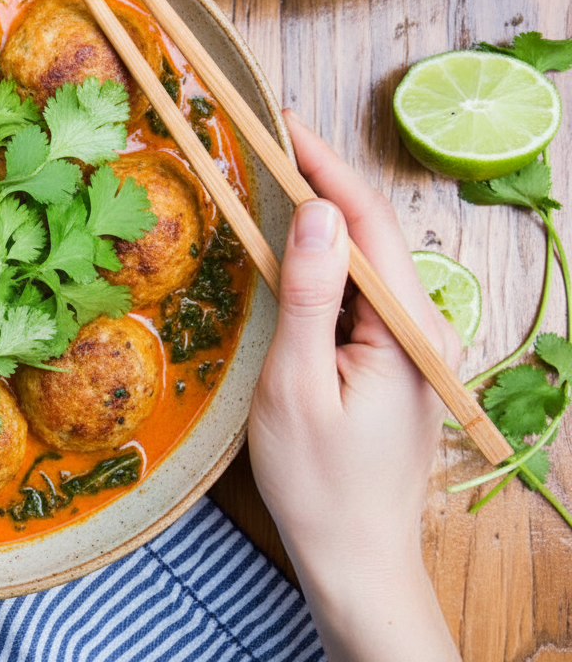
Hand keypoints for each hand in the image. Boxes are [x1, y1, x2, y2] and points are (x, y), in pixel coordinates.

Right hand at [249, 111, 460, 661]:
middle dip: (319, 181)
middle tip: (262, 142)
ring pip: (361, 264)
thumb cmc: (318, 482)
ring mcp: (408, 347)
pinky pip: (354, 297)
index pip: (368, 223)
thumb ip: (309, 296)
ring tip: (266, 183)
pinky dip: (319, 265)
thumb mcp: (298, 385)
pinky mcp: (390, 364)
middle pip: (370, 235)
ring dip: (317, 221)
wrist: (355, 560)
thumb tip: (316, 212)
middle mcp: (419, 328)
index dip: (325, 165)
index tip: (281, 121)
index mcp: (405, 328)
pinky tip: (286, 254)